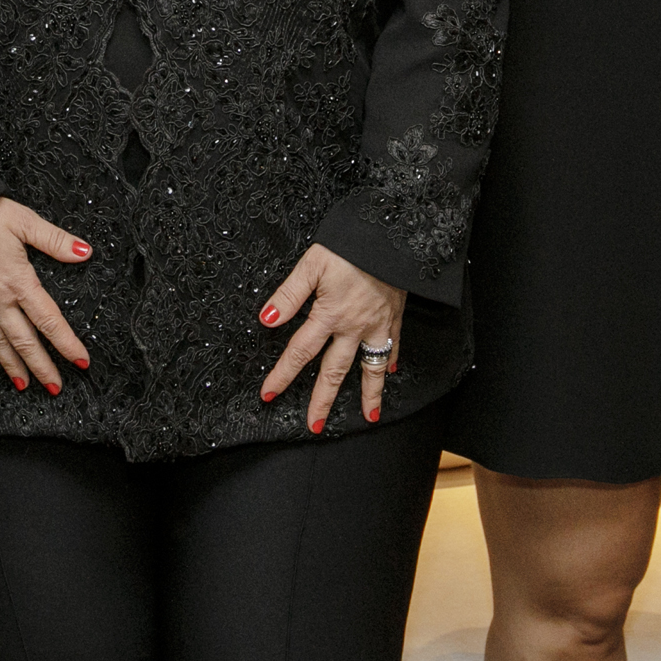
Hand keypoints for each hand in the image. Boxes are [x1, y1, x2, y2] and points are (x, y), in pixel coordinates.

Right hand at [0, 198, 92, 393]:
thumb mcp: (24, 221)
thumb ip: (55, 240)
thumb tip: (84, 251)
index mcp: (19, 281)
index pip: (49, 320)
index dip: (66, 343)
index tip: (81, 361)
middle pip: (24, 340)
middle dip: (41, 366)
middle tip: (54, 387)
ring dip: (10, 365)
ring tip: (21, 384)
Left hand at [257, 245, 406, 431]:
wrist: (392, 235)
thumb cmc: (349, 246)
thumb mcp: (311, 265)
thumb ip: (288, 295)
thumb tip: (266, 320)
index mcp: (329, 315)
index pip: (299, 353)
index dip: (282, 375)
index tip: (269, 394)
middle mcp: (353, 327)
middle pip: (334, 371)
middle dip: (322, 400)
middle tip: (315, 425)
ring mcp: (377, 324)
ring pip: (370, 367)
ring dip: (368, 393)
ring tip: (369, 416)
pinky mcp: (394, 315)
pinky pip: (392, 346)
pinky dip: (389, 362)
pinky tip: (388, 373)